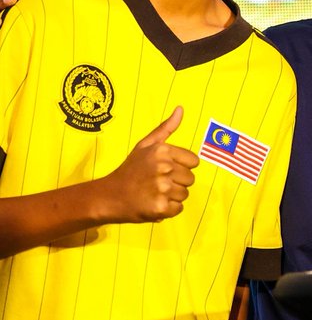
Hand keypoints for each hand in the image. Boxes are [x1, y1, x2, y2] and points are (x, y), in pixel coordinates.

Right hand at [97, 107, 198, 222]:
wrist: (109, 195)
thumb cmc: (130, 169)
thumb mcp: (145, 145)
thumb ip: (166, 128)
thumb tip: (181, 109)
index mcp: (163, 151)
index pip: (193, 162)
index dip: (181, 167)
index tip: (165, 169)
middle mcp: (164, 168)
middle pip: (190, 179)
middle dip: (177, 182)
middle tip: (157, 183)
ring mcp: (163, 188)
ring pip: (185, 194)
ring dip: (172, 196)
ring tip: (154, 192)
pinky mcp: (161, 207)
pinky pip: (178, 209)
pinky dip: (168, 209)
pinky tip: (153, 203)